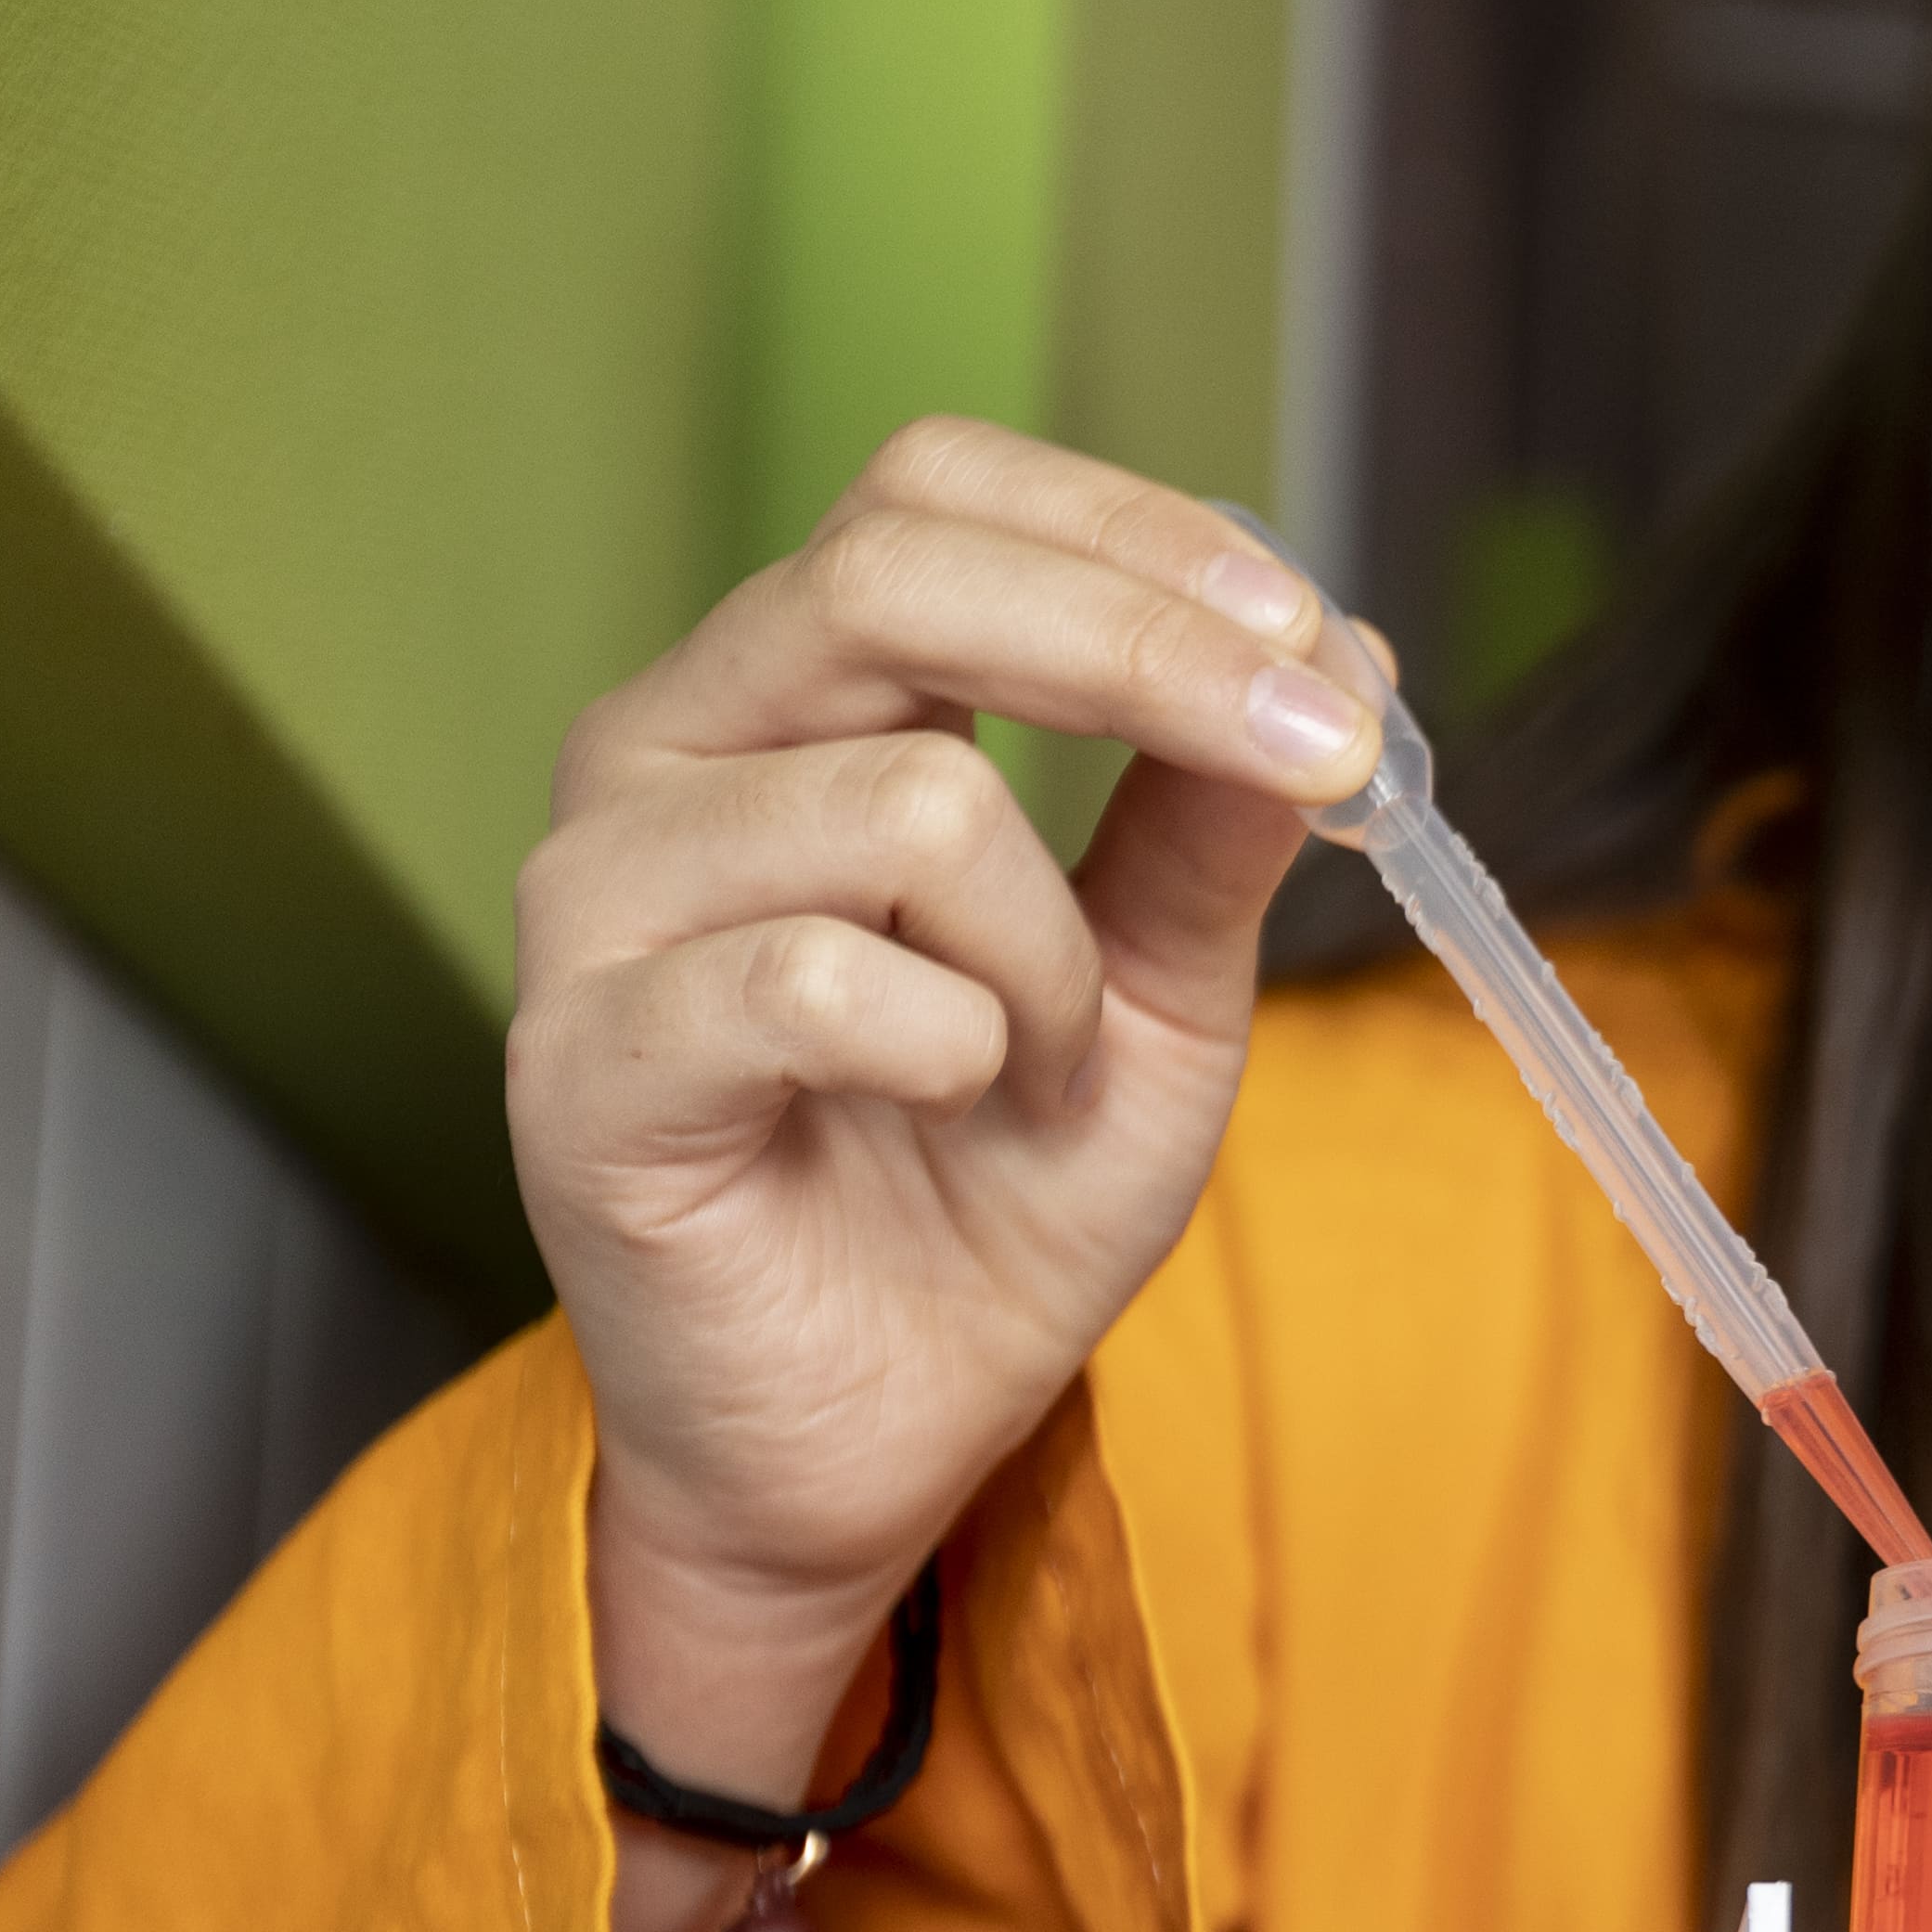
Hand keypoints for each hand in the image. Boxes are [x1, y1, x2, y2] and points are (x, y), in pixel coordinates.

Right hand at [508, 422, 1380, 1931]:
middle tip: (1323, 758)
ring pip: (902, 796)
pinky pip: (811, 979)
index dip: (1133, 535)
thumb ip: (1219, 823)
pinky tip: (954, 1102)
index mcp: (798, 699)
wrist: (889, 1434)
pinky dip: (951, 1043)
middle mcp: (669, 755)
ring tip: (1048, 1064)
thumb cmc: (997, 1195)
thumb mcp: (1167, 991)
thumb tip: (1351, 658)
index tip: (1313, 635)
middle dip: (1147, 650)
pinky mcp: (580, 1060)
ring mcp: (599, 901)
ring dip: (1054, 951)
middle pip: (889, 568)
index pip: (934, 496)